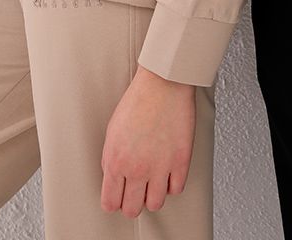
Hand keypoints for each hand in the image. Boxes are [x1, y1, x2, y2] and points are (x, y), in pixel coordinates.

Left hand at [100, 64, 195, 216]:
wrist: (163, 83)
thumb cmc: (138, 101)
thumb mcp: (112, 131)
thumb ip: (110, 159)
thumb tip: (113, 177)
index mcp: (116, 162)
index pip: (110, 203)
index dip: (114, 202)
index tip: (119, 196)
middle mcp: (137, 169)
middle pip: (132, 209)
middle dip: (133, 202)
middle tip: (137, 191)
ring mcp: (160, 166)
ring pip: (155, 204)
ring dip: (154, 195)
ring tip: (154, 182)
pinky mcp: (181, 161)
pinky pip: (176, 189)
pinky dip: (172, 184)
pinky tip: (169, 171)